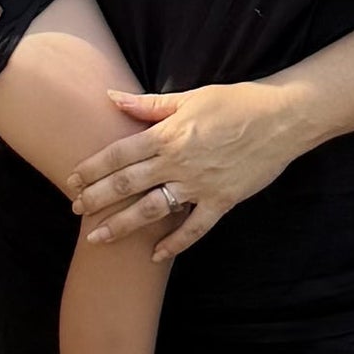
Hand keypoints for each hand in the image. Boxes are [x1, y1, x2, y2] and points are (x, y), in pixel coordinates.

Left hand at [67, 78, 318, 260]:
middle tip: (75, 210)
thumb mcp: (189, 97)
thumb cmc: (235, 102)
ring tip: (97, 238)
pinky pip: (194, 228)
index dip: (92, 169)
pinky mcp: (221, 201)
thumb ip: (148, 104)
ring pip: (152, 210)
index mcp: (167, 135)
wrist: (281, 118)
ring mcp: (199, 185)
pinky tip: (155, 256)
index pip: (119, 155)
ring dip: (122, 225)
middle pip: (127, 184)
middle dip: (97, 198)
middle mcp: (177, 162)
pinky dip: (174, 243)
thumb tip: (111, 97)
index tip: (72, 180)